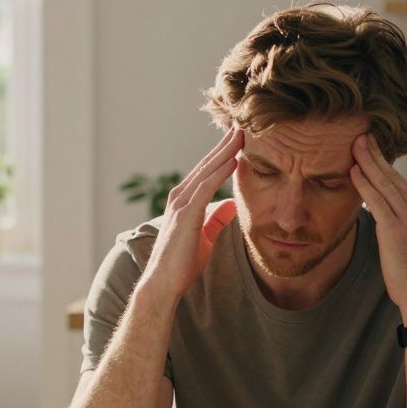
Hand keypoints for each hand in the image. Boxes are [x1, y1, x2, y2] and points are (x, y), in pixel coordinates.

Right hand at [137, 128, 242, 303]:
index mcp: (185, 201)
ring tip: (241, 134)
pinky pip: (207, 186)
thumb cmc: (182, 263)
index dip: (222, 153)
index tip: (239, 138)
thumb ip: (217, 218)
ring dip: (225, 151)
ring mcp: (181, 204)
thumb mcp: (206, 236)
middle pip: (206, 164)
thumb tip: (233, 204)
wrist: (165, 283)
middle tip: (242, 124)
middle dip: (225, 144)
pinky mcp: (186, 214)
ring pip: (207, 170)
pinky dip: (221, 171)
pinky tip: (234, 159)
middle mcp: (180, 197)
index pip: (206, 171)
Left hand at [349, 133, 406, 324]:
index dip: (381, 160)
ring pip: (384, 182)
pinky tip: (352, 171)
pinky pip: (376, 200)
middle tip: (359, 134)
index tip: (368, 144)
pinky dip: (364, 183)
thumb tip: (378, 206)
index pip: (397, 177)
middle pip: (391, 174)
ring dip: (367, 161)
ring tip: (354, 144)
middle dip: (374, 153)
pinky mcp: (395, 228)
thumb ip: (396, 218)